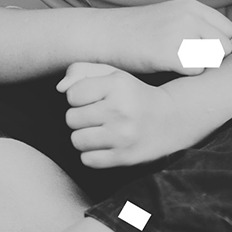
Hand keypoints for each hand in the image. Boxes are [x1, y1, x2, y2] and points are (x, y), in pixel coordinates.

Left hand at [57, 62, 203, 167]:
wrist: (171, 119)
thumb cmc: (133, 94)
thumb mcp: (112, 74)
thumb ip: (81, 71)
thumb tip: (59, 88)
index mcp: (117, 85)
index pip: (72, 95)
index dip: (78, 97)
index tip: (93, 99)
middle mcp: (121, 109)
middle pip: (71, 118)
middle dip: (80, 117)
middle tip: (98, 116)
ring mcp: (123, 135)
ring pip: (77, 140)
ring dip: (84, 136)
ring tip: (99, 131)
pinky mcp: (125, 157)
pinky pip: (88, 160)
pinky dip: (91, 154)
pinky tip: (104, 145)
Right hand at [108, 0, 231, 74]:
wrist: (103, 34)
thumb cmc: (135, 31)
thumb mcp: (169, 16)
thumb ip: (197, 25)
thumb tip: (229, 45)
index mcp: (191, 6)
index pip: (227, 29)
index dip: (216, 43)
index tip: (197, 51)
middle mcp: (189, 17)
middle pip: (225, 46)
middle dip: (211, 57)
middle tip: (188, 61)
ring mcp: (180, 34)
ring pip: (214, 59)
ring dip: (200, 66)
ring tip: (178, 65)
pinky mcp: (170, 54)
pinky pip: (197, 70)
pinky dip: (185, 74)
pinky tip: (168, 69)